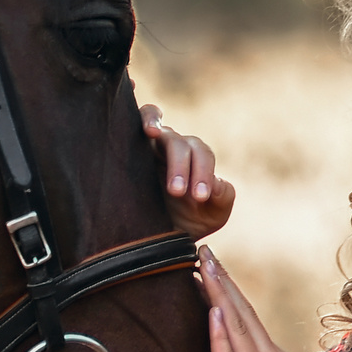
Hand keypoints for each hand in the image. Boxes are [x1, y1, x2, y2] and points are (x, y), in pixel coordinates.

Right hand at [141, 102, 233, 237]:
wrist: (157, 235)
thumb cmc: (187, 221)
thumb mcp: (212, 214)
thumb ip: (223, 198)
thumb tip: (216, 184)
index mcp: (195, 158)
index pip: (202, 155)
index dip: (204, 172)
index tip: (200, 197)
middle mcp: (173, 147)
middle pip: (181, 144)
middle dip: (181, 166)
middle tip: (178, 193)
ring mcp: (150, 145)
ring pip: (159, 129)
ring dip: (156, 133)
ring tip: (153, 137)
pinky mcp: (128, 147)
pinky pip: (135, 119)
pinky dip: (146, 116)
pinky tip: (145, 117)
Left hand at [201, 247, 351, 351]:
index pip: (248, 318)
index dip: (230, 291)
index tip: (214, 267)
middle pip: (242, 312)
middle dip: (221, 279)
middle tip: (202, 251)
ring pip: (235, 326)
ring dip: (218, 294)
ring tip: (202, 267)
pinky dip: (220, 333)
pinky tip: (213, 311)